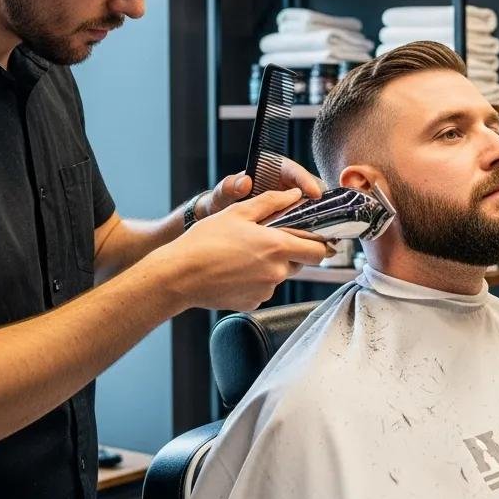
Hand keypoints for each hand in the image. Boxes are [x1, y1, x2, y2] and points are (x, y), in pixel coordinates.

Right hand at [165, 188, 331, 311]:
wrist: (179, 276)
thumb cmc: (205, 241)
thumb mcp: (238, 213)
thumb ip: (271, 202)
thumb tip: (295, 195)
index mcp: (278, 247)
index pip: (318, 250)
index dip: (318, 242)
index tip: (311, 235)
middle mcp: (277, 272)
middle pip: (301, 262)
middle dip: (291, 251)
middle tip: (268, 240)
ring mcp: (266, 290)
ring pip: (280, 275)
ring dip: (271, 264)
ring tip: (244, 254)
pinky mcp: (253, 303)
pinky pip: (264, 289)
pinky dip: (256, 280)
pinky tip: (236, 270)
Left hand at [199, 158, 324, 218]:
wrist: (217, 222)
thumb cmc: (220, 202)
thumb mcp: (222, 194)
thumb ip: (229, 187)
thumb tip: (244, 183)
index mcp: (272, 171)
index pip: (294, 171)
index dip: (306, 181)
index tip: (314, 193)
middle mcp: (284, 186)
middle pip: (309, 189)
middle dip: (318, 201)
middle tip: (324, 215)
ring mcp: (289, 204)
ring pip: (310, 208)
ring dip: (316, 218)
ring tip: (322, 230)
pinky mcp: (290, 220)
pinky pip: (303, 223)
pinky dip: (308, 230)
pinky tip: (310, 241)